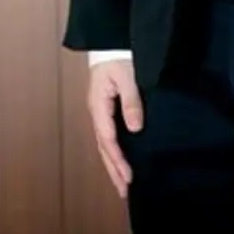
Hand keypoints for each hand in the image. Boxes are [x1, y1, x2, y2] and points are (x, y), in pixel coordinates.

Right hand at [88, 58, 143, 197]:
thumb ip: (131, 101)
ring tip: (123, 184)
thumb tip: (135, 128)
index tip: (129, 177)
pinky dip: (115, 151)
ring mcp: (100, 112)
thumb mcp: (127, 76)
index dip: (118, 160)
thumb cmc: (118, 56)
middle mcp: (97, 113)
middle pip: (104, 147)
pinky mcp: (107, 109)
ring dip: (113, 164)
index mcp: (99, 106)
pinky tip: (122, 160)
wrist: (109, 41)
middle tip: (125, 192)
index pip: (108, 139)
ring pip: (105, 144)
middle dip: (114, 170)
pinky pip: (110, 136)